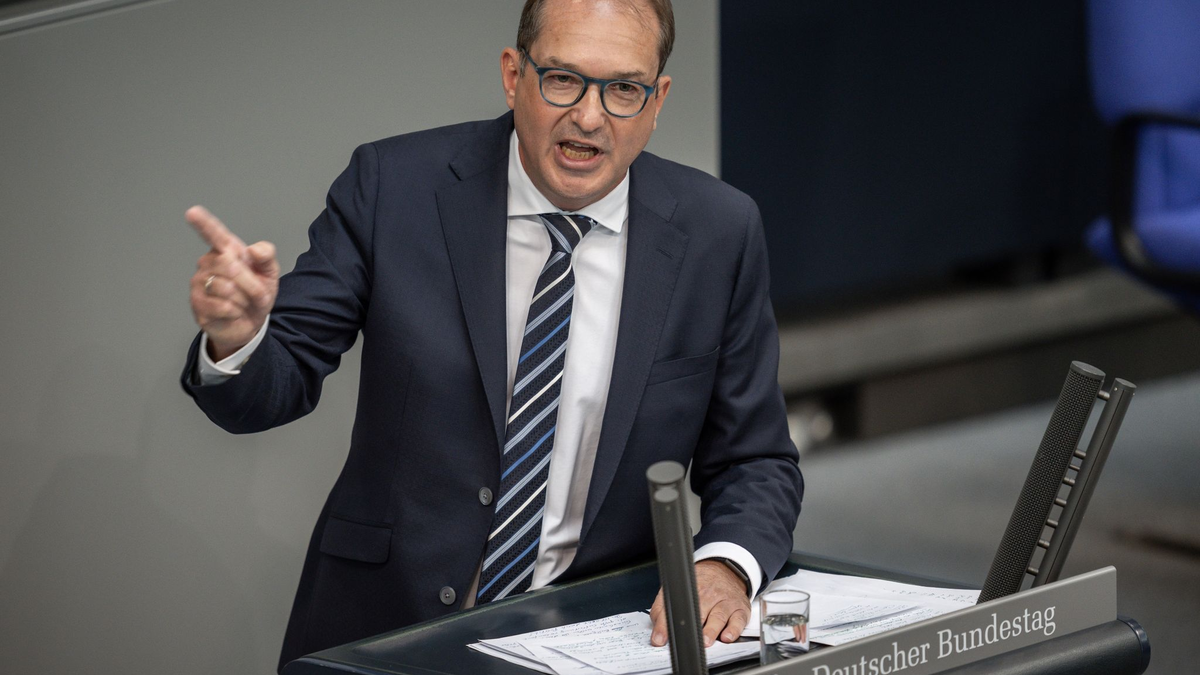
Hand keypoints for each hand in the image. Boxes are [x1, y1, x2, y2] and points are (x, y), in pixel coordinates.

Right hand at [186, 205, 279, 360]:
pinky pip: (222, 306)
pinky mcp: (197, 304)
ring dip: (244, 300)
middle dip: (251, 284)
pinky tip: (234, 312)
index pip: (213, 233)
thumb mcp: (269, 273)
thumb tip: (254, 250)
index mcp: (226, 251)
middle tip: (258, 294)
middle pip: (231, 267)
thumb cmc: (256, 293)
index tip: (192, 212)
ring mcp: (199, 283)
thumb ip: (266, 256)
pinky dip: (236, 312)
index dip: (203, 223)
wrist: (250, 322)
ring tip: (243, 303)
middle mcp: (208, 263)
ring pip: (226, 288)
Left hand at [649, 559, 750, 647]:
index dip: (665, 624)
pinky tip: (727, 637)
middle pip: (698, 612)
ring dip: (711, 630)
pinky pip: (738, 620)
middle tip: (686, 640)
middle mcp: (708, 595)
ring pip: (718, 616)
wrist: (726, 570)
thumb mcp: (678, 591)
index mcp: (689, 591)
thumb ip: (663, 610)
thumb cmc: (701, 585)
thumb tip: (657, 634)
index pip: (673, 608)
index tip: (659, 638)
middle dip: (692, 627)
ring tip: (706, 641)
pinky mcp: (740, 609)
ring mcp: (725, 602)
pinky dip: (734, 629)